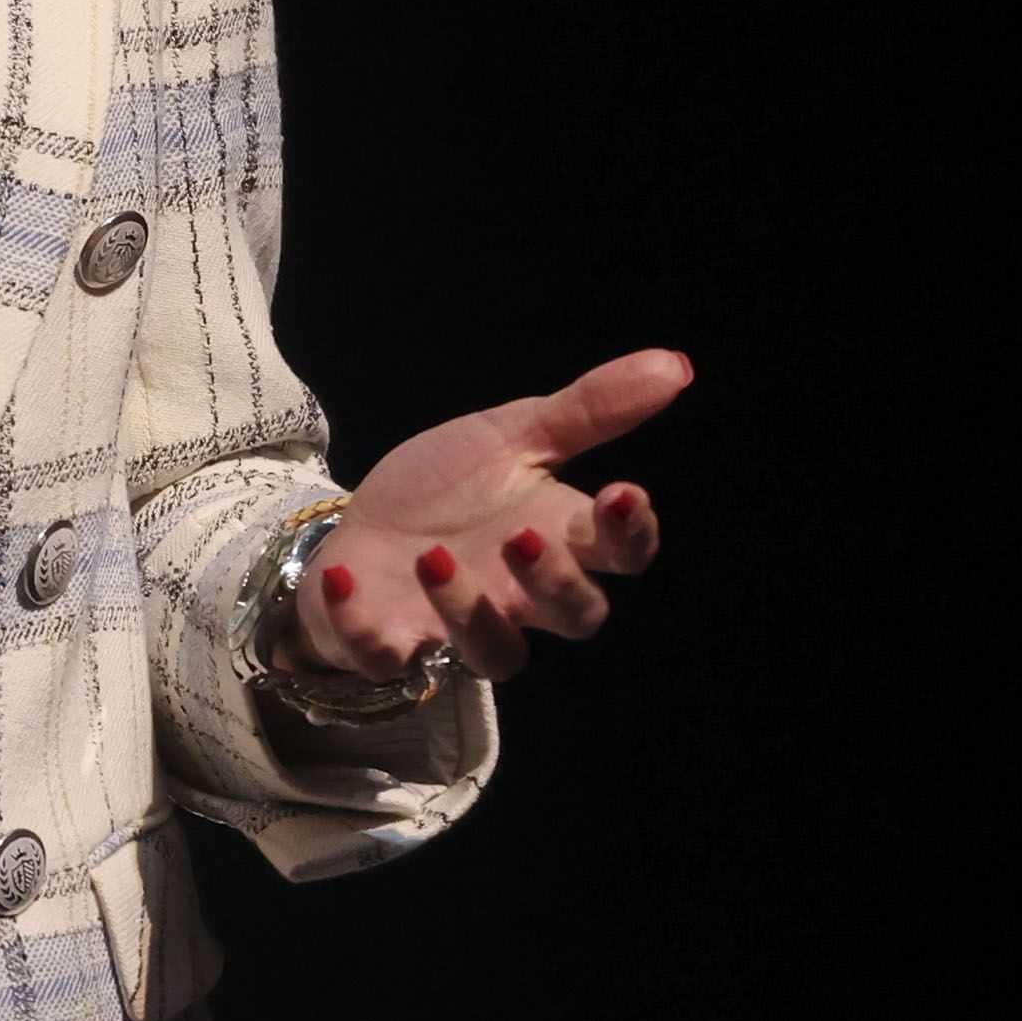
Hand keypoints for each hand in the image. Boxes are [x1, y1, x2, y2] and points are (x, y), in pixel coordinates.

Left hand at [283, 347, 690, 686]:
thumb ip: (589, 409)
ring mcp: (457, 627)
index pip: (621, 554)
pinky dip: (365, 628)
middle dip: (557, 583)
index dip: (631, 533)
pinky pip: (385, 657)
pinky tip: (347, 580)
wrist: (367, 525)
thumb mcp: (514, 435)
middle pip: (575, 617)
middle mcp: (521, 596)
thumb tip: (675, 364)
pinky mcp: (391, 643)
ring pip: (494, 654)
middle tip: (522, 536)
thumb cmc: (453, 489)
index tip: (624, 493)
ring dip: (466, 611)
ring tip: (433, 557)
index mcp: (558, 538)